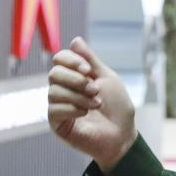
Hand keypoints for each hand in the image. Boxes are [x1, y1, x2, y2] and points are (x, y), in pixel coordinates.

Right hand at [48, 37, 137, 172]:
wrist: (122, 136)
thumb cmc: (117, 108)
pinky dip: (72, 109)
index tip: (89, 70)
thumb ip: (90, 60)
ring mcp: (58, 107)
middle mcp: (63, 90)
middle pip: (54, 73)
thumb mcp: (106, 78)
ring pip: (54, 91)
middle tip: (95, 90)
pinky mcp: (56, 124)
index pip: (59, 59)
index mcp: (74, 76)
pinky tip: (85, 114)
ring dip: (78, 96)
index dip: (71, 60)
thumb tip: (75, 40)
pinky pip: (54, 110)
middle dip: (76, 80)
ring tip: (96, 104)